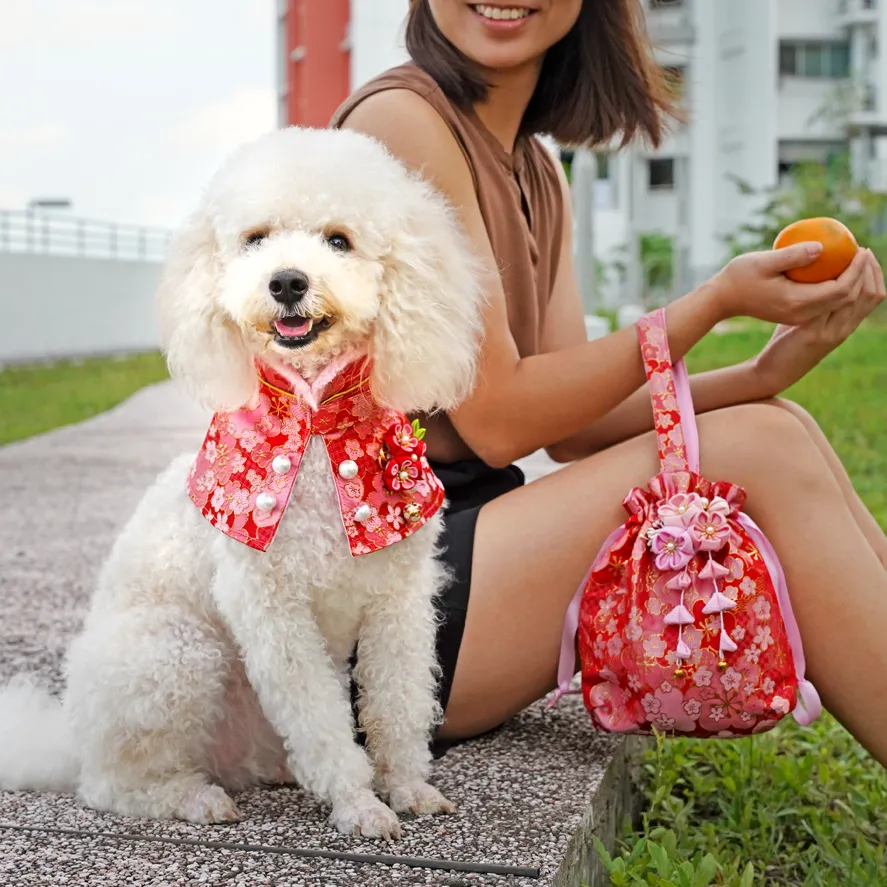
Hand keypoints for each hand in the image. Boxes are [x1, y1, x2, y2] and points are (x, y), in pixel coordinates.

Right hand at [708, 241, 871, 324]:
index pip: (840, 289)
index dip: (856, 270)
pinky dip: (838, 287)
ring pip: (838, 303)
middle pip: (845, 299)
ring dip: (852, 283)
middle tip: (863, 252)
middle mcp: (802, 314)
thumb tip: (822, 247)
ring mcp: (800, 316)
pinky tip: (836, 269)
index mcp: (797, 302)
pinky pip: (826, 302)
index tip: (862, 249)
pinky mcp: (797, 314)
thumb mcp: (763, 262)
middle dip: (861, 277)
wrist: (722, 300)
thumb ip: (792, 256)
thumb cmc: (738, 277)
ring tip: (855, 260)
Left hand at [751, 249, 884, 396]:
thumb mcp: (808, 320)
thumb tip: (818, 274)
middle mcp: (844, 329)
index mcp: (847, 325)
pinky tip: (822, 274)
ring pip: (853, 298)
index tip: (866, 253)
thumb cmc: (787, 342)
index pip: (873, 296)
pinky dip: (829, 287)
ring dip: (854, 274)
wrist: (774, 370)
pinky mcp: (813, 335)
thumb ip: (817, 302)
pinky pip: (827, 306)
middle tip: (862, 250)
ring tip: (849, 256)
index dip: (875, 273)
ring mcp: (831, 333)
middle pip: (869, 294)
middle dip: (869, 269)